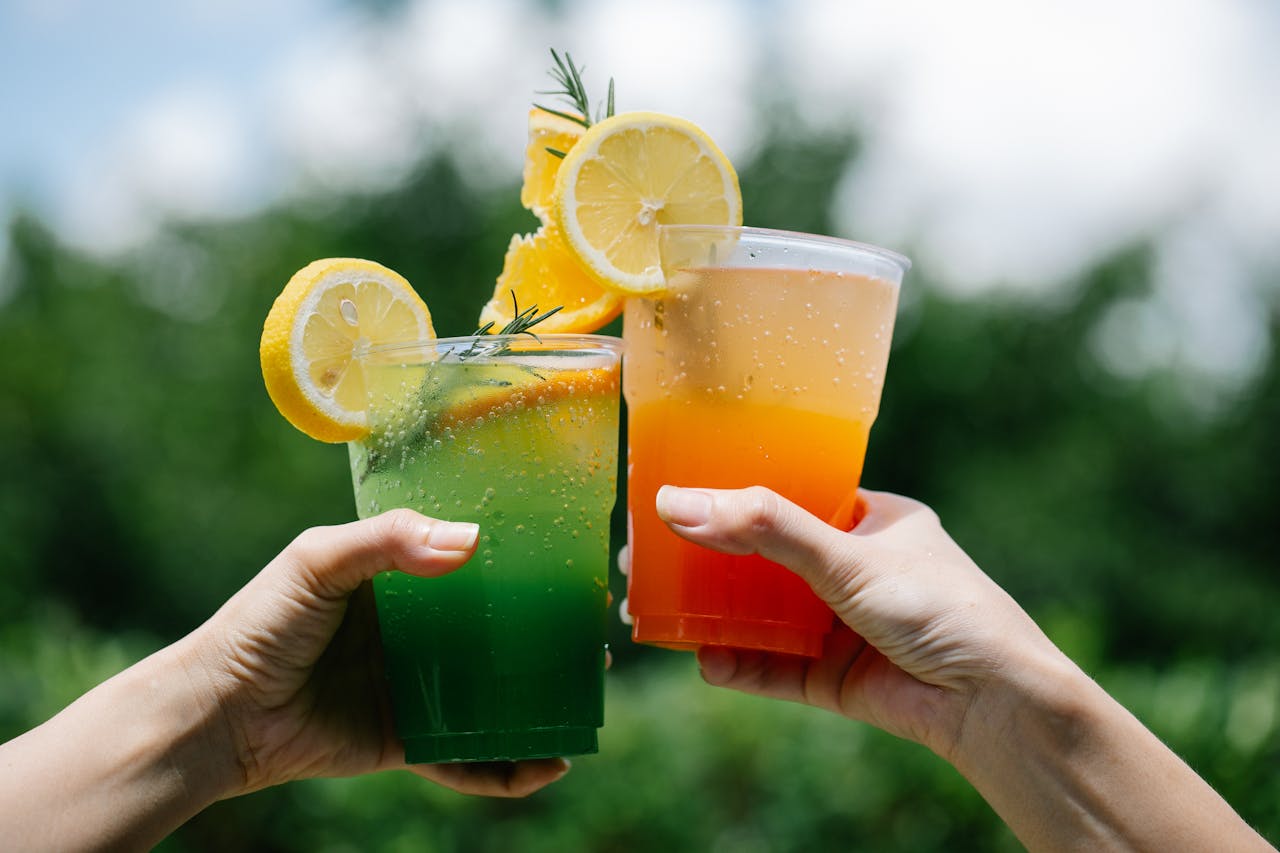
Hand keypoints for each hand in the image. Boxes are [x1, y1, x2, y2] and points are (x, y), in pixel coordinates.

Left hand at [179, 508, 570, 797]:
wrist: (217, 713)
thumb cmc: (260, 625)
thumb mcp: (318, 561)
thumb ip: (388, 542)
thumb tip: (471, 542)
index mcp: (400, 582)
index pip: (472, 568)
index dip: (520, 569)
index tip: (570, 569)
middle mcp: (415, 636)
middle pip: (495, 636)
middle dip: (545, 641)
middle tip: (593, 642)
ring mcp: (414, 691)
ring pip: (490, 698)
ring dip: (537, 704)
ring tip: (583, 706)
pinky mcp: (406, 742)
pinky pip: (465, 759)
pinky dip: (505, 769)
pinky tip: (543, 767)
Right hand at [647, 485, 1058, 760]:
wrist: (995, 702)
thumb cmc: (942, 608)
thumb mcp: (848, 556)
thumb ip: (765, 529)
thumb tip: (679, 503)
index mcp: (870, 521)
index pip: (790, 497)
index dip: (733, 497)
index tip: (676, 496)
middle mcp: (854, 569)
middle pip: (764, 558)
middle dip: (708, 561)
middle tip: (646, 558)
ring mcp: (843, 624)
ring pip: (763, 614)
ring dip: (714, 614)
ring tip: (654, 611)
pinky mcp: (835, 677)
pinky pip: (774, 667)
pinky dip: (740, 665)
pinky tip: (706, 661)